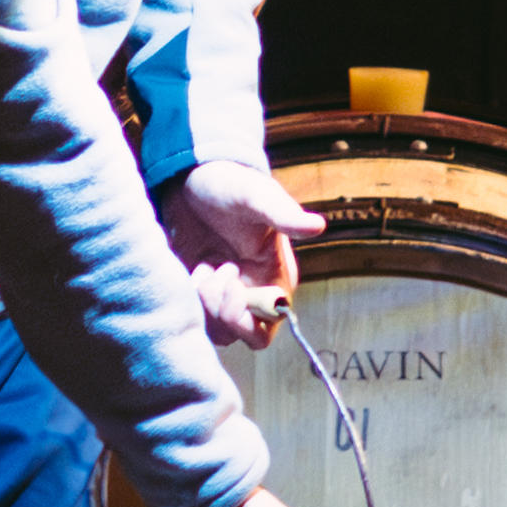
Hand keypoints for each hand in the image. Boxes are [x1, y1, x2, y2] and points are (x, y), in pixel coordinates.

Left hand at [161, 165, 322, 350]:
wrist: (192, 174)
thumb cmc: (232, 182)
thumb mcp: (256, 196)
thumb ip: (284, 215)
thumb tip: (317, 225)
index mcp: (273, 278)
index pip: (269, 325)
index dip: (249, 319)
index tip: (233, 288)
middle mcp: (251, 291)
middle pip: (240, 333)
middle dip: (223, 312)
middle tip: (213, 274)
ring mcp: (222, 293)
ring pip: (215, 328)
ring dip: (204, 304)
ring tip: (203, 268)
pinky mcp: (196, 290)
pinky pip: (193, 314)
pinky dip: (188, 298)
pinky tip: (192, 268)